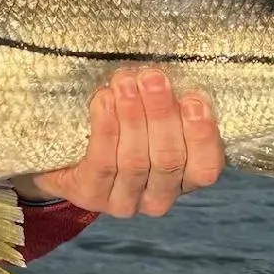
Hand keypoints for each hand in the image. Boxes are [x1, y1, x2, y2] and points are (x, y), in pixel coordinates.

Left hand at [19, 68, 224, 217]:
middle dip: (161, 114)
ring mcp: (124, 201)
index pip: (206, 167)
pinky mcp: (91, 195)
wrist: (66, 153)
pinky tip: (104, 100)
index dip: (202, 135)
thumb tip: (173, 72)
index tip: (193, 100)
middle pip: (168, 159)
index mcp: (185, 178)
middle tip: (152, 78)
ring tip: (125, 82)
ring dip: (131, 115)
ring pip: (135, 160)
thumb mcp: (152, 115)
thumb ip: (169, 103)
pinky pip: (102, 162)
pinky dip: (106, 128)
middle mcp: (159, 197)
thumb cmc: (122, 126)